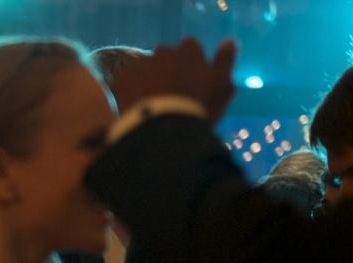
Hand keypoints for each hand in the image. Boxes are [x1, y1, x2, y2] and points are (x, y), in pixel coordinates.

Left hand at [111, 38, 238, 122]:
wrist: (161, 129)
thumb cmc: (197, 108)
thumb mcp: (221, 86)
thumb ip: (225, 62)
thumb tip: (229, 42)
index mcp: (190, 50)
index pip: (191, 49)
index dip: (191, 66)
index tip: (191, 84)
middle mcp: (165, 50)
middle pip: (167, 57)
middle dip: (169, 70)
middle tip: (171, 95)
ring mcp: (142, 63)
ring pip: (147, 68)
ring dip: (149, 79)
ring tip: (153, 103)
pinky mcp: (123, 77)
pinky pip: (128, 79)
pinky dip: (132, 88)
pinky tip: (137, 106)